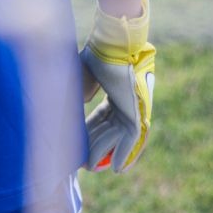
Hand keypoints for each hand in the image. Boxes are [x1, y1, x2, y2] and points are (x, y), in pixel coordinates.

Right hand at [82, 0, 155, 172]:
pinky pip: (132, 137)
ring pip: (117, 136)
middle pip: (108, 131)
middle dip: (94, 148)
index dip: (90, 134)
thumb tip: (76, 106)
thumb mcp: (83, 77)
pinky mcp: (136, 110)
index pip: (102, 119)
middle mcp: (125, 101)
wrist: (111, 42)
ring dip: (104, 153)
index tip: (79, 145)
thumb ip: (81, 92)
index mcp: (115, 92)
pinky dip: (123, 153)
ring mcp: (132, 106)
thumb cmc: (98, 54)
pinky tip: (115, 169)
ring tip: (91, 168)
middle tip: (81, 164)